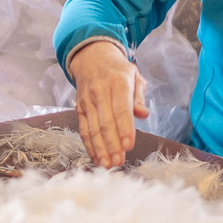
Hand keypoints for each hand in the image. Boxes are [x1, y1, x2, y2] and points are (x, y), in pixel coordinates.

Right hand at [68, 41, 147, 167]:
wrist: (91, 57)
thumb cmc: (118, 70)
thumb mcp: (134, 76)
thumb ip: (139, 96)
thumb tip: (142, 113)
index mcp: (117, 83)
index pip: (121, 109)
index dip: (124, 129)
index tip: (129, 145)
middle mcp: (99, 92)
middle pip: (105, 122)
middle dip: (112, 144)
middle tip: (119, 161)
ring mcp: (87, 101)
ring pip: (92, 128)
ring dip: (100, 148)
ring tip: (107, 165)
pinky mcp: (79, 108)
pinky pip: (83, 129)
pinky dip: (89, 145)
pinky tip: (96, 158)